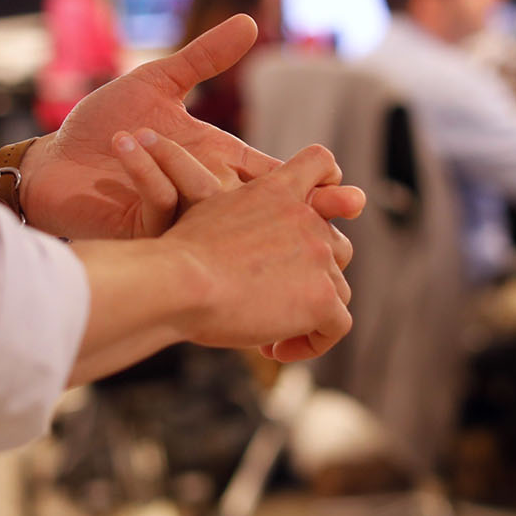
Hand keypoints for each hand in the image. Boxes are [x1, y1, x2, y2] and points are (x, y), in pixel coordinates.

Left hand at [19, 14, 363, 239]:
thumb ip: (204, 57)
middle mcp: (206, 194)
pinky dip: (167, 187)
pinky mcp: (147, 229)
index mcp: (216, 160)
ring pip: (231, 227)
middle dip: (309, 216)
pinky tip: (166, 172)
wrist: (49, 163)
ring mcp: (180, 216)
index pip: (275, 176)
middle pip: (268, 213)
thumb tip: (251, 19)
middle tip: (346, 217)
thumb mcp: (157, 82)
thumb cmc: (101, 126)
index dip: (313, 183)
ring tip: (290, 223)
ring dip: (259, 224)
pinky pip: (169, 210)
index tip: (346, 184)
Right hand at [160, 145, 356, 358]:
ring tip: (268, 335)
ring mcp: (319, 256)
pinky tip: (274, 351)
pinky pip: (336, 326)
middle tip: (273, 301)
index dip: (331, 187)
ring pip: (338, 291)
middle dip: (313, 277)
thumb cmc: (177, 255)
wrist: (179, 280)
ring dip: (309, 314)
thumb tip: (233, 240)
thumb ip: (235, 216)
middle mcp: (307, 218)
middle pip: (337, 247)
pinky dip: (313, 343)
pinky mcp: (322, 298)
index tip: (325, 211)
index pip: (321, 165)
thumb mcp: (205, 212)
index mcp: (276, 190)